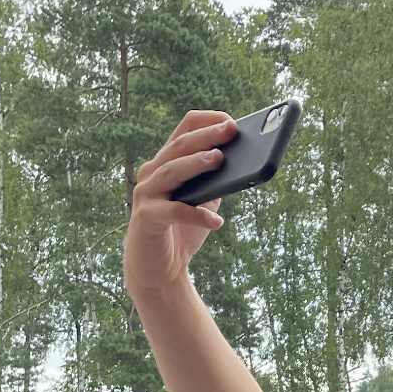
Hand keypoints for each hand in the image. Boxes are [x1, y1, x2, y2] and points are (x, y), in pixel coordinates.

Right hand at [123, 112, 233, 301]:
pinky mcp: (146, 218)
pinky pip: (173, 212)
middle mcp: (152, 173)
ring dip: (196, 163)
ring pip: (171, 171)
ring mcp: (146, 195)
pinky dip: (197, 215)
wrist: (158, 270)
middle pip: (178, 147)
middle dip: (206, 136)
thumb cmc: (182, 231)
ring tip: (219, 159)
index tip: (231, 121)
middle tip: (231, 130)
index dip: (207, 122)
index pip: (183, 130)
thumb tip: (246, 163)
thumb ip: (216, 182)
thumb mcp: (204, 201)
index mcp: (166, 163)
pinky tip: (217, 221)